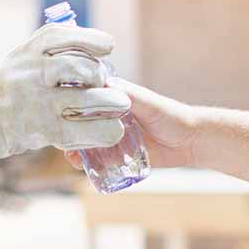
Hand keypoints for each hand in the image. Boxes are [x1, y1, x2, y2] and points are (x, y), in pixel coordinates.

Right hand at [0, 23, 130, 174]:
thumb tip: (88, 47)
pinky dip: (104, 131)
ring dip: (110, 102)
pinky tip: (113, 131)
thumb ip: (48, 54)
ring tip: (118, 106)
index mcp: (27, 51)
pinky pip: (82, 130)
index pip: (63, 36)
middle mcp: (32, 72)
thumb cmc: (0, 90)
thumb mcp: (18, 61)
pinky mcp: (42, 130)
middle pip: (81, 67)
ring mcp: (37, 101)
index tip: (108, 45)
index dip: (91, 39)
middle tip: (108, 84)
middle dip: (101, 75)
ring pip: (88, 97)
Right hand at [69, 78, 198, 172]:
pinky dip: (86, 162)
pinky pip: (97, 159)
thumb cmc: (170, 115)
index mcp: (112, 98)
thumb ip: (128, 95)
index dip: (70, 104)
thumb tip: (104, 83)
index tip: (59, 110)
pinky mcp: (117, 154)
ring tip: (71, 155)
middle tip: (64, 138)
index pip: (85, 99)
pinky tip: (80, 165)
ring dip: (75, 147)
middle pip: (80, 123)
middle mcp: (108, 116)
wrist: (189, 141)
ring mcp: (111, 136)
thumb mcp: (148, 102)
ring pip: (85, 141)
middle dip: (70, 130)